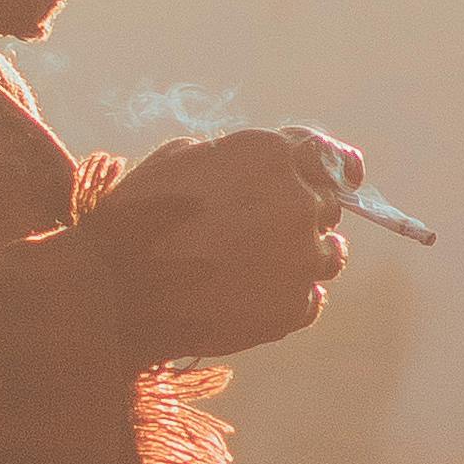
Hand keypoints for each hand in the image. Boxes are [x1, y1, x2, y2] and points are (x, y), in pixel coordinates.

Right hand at [85, 124, 357, 359]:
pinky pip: (309, 300)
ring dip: (303, 257)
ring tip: (258, 269)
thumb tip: (259, 169)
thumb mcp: (181, 158)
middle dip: (302, 214)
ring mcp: (300, 259)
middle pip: (326, 206)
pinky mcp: (292, 308)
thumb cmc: (137, 217)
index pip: (329, 156)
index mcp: (271, 156)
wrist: (116, 290)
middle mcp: (298, 203)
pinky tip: (251, 298)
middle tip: (260, 232)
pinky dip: (289, 298)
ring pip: (327, 255)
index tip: (347, 177)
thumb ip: (236, 157)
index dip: (338, 166)